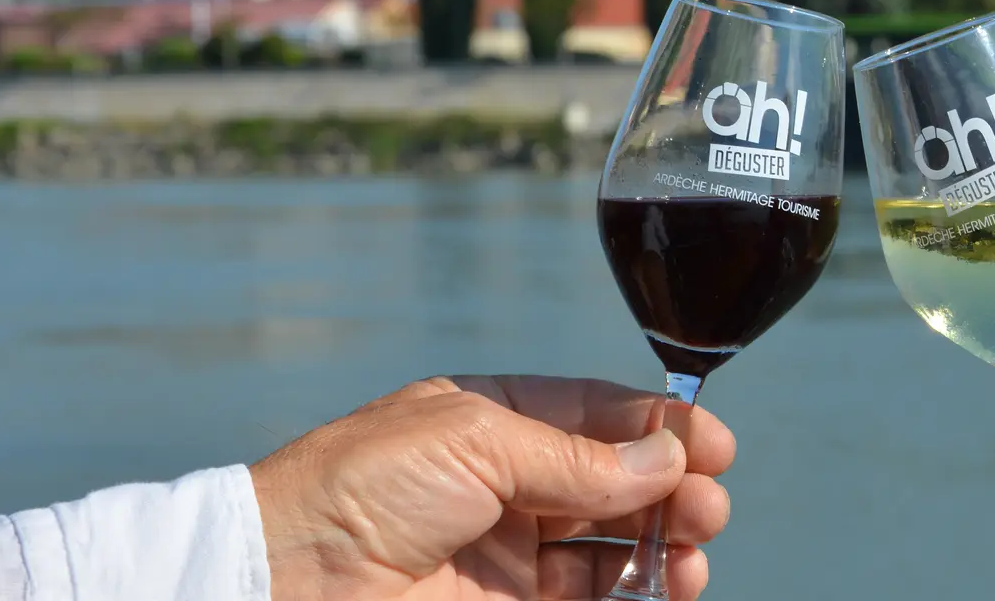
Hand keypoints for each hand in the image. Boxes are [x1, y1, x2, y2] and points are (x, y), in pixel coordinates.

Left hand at [252, 375, 734, 600]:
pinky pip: (585, 598)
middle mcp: (503, 481)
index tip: (713, 447)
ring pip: (608, 545)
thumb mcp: (476, 440)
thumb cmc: (358, 489)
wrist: (281, 585)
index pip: (595, 412)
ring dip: (661, 546)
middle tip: (708, 508)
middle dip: (670, 490)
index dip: (657, 426)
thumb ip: (577, 455)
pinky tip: (664, 586)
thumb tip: (665, 456)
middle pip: (613, 481)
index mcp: (490, 418)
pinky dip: (633, 592)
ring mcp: (502, 550)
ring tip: (692, 558)